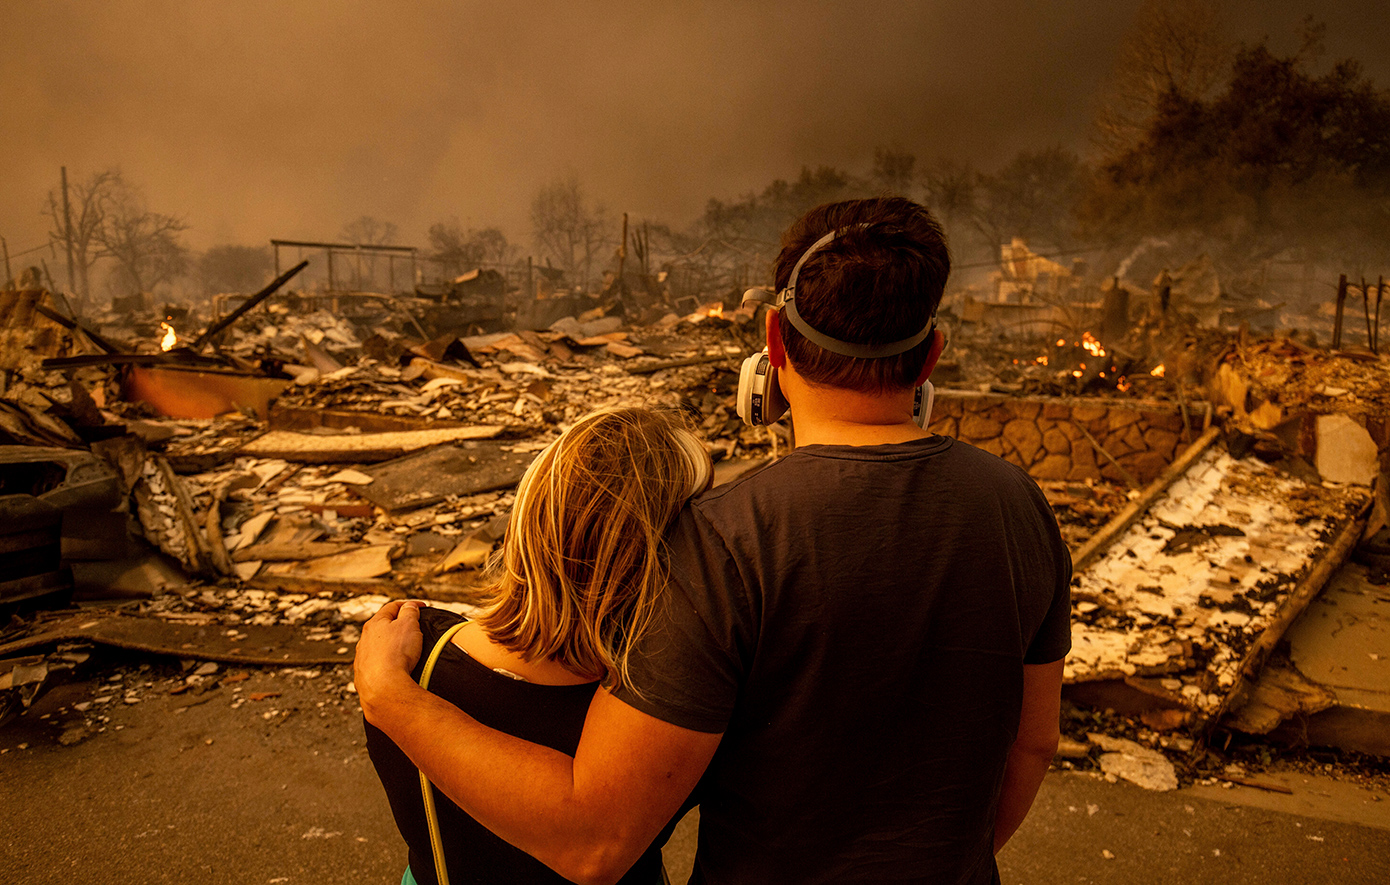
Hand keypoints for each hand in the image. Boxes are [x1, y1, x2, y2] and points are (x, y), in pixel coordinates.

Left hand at [354, 599, 424, 720]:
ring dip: (390, 647)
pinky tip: (395, 670)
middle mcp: (363, 640)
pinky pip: (376, 666)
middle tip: (413, 629)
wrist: (384, 688)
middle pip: (382, 628)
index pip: (392, 607)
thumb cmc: (396, 654)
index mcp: (374, 624)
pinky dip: (386, 664)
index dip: (409, 605)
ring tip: (405, 653)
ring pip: (377, 648)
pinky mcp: (363, 677)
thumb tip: (409, 606)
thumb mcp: (409, 625)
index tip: (422, 608)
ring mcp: (361, 659)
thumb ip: (410, 611)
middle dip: (397, 626)